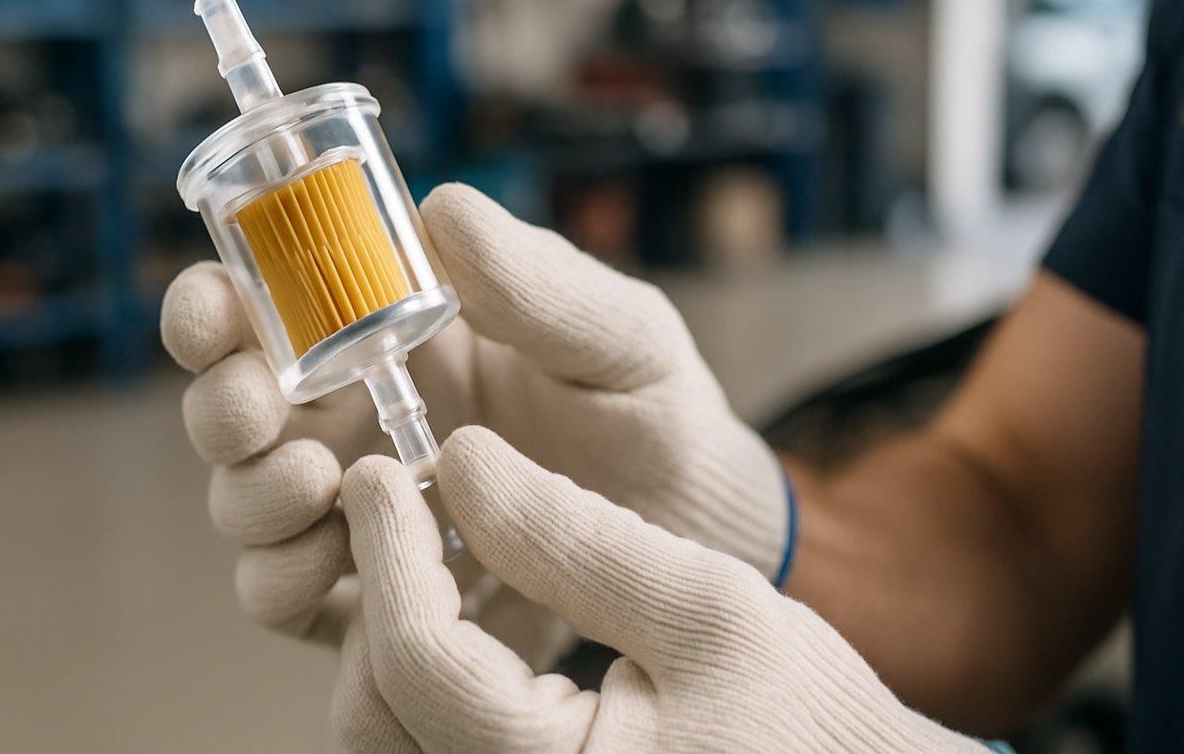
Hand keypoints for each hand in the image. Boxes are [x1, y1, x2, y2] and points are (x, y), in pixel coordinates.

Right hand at [161, 183, 788, 659]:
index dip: (210, 304)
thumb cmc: (654, 406)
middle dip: (218, 405)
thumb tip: (441, 208)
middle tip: (257, 402)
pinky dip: (287, 580)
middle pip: (230, 411)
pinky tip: (346, 560)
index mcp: (387, 336)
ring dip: (250, 493)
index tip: (211, 301)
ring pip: (244, 505)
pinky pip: (290, 596)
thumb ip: (537, 281)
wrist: (700, 527)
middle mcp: (353, 420)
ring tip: (318, 480)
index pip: (262, 309)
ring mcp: (361, 508)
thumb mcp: (615, 332)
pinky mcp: (380, 592)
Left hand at [337, 426, 980, 753]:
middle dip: (378, 595)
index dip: (388, 549)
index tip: (377, 469)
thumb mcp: (707, 605)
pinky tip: (458, 605)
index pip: (419, 660)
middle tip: (393, 501)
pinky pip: (428, 748)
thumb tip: (462, 459)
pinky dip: (424, 675)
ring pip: (387, 737)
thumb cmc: (810, 716)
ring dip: (389, 634)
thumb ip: (572, 536)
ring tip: (425, 547)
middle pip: (374, 713)